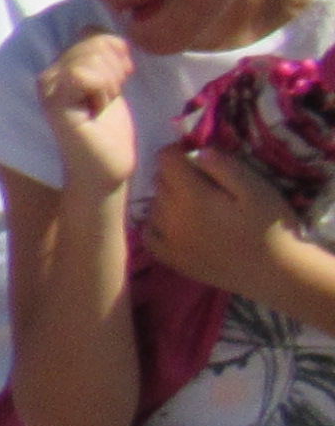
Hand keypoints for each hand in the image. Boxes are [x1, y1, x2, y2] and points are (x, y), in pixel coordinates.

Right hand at [40, 35, 139, 200]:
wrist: (106, 170)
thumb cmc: (110, 131)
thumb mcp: (111, 84)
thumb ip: (105, 56)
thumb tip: (108, 31)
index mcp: (60, 66)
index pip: (91, 31)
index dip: (115, 52)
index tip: (118, 82)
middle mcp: (46, 72)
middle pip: (94, 40)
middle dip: (115, 69)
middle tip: (107, 99)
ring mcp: (47, 87)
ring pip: (91, 57)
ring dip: (110, 83)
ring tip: (101, 105)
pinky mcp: (53, 102)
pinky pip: (84, 75)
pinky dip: (103, 90)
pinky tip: (97, 109)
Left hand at [142, 147, 301, 295]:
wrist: (278, 273)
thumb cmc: (271, 227)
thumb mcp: (256, 188)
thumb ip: (223, 166)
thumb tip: (197, 151)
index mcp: (191, 196)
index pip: (164, 159)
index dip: (179, 152)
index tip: (196, 157)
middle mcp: (171, 217)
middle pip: (159, 181)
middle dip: (176, 175)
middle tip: (204, 182)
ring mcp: (168, 241)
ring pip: (153, 206)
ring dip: (168, 199)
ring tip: (197, 206)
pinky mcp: (171, 260)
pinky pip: (148, 234)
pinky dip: (157, 224)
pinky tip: (178, 224)